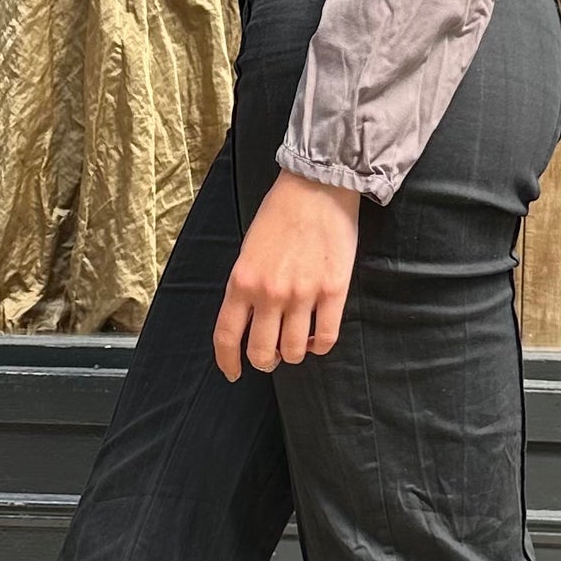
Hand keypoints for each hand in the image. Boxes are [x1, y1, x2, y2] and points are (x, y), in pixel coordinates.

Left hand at [214, 169, 361, 380]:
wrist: (316, 188)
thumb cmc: (279, 214)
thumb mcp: (248, 251)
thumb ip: (246, 286)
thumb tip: (251, 321)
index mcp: (242, 281)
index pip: (227, 336)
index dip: (228, 362)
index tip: (233, 372)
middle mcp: (270, 293)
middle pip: (262, 352)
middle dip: (265, 361)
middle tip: (271, 357)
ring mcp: (303, 294)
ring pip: (294, 351)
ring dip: (293, 355)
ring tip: (296, 345)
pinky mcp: (333, 291)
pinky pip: (326, 337)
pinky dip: (320, 346)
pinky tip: (316, 339)